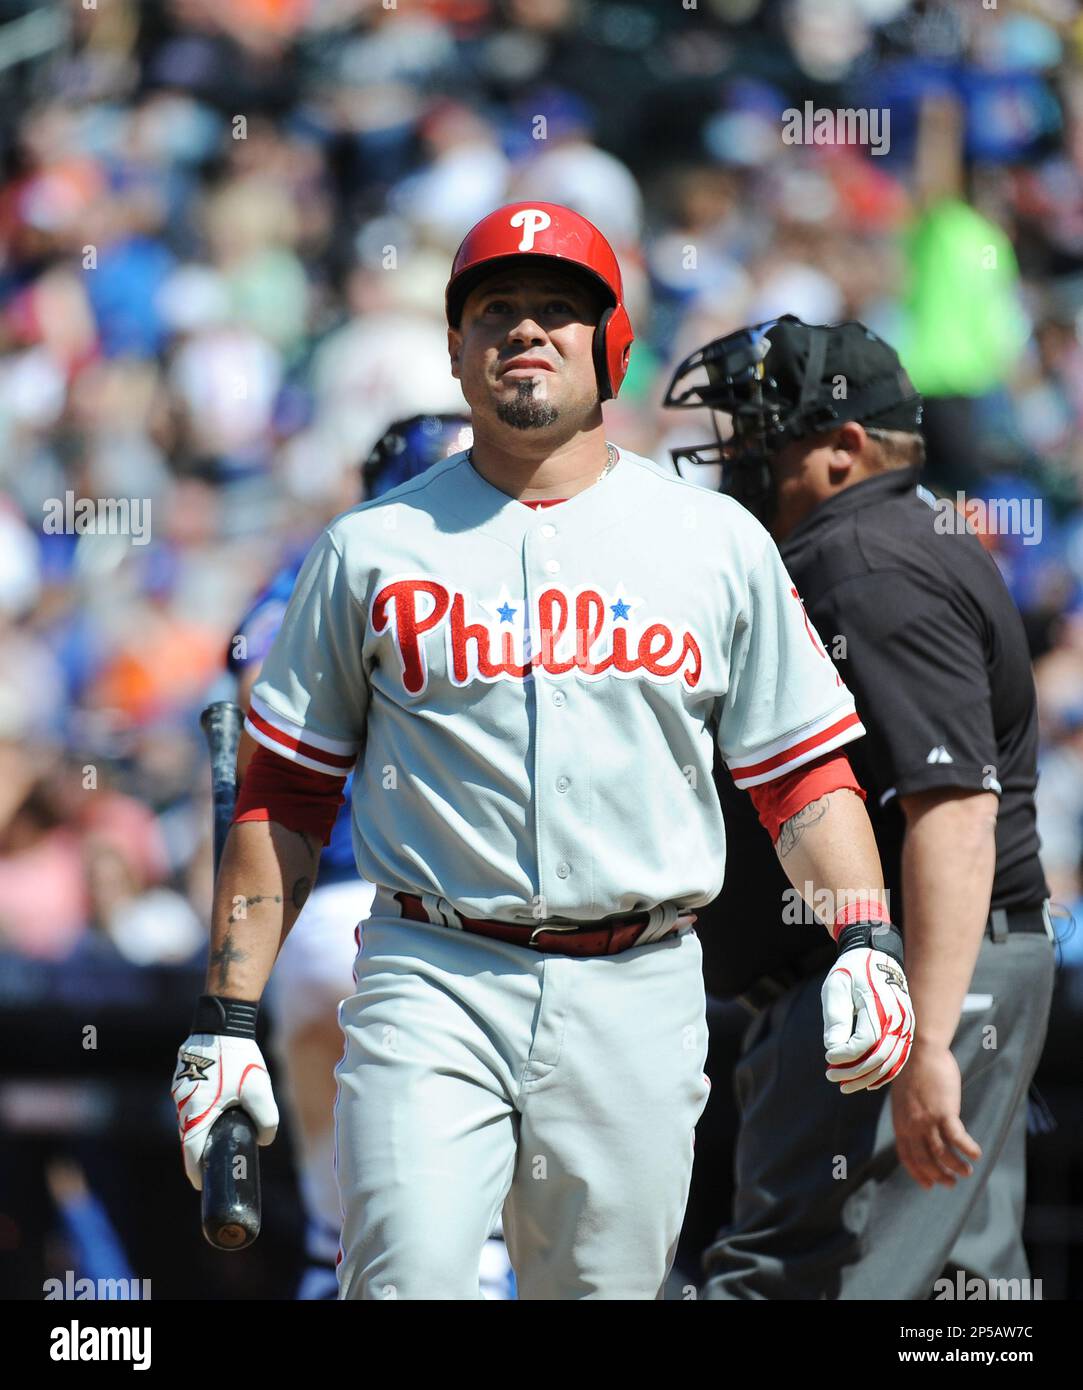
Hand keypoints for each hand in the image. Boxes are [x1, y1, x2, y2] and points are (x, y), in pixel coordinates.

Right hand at [172, 1034, 278, 1190]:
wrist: (222, 1023)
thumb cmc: (238, 1057)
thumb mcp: (258, 1090)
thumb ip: (266, 1119)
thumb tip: (264, 1140)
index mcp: (196, 1110)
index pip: (191, 1152)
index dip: (196, 1171)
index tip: (202, 1184)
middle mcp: (183, 1102)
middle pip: (188, 1137)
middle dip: (200, 1152)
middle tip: (214, 1164)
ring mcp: (180, 1089)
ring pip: (189, 1118)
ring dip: (202, 1129)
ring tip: (219, 1137)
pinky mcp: (184, 1076)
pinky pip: (191, 1102)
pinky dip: (201, 1111)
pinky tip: (217, 1110)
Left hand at [822, 947, 914, 1093]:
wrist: (877, 956)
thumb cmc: (851, 971)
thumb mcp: (836, 986)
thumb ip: (835, 1017)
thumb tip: (833, 1049)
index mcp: (880, 1004)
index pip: (866, 1041)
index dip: (846, 1055)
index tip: (828, 1057)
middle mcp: (899, 1017)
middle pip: (880, 1057)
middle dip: (854, 1072)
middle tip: (831, 1076)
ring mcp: (906, 1025)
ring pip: (891, 1062)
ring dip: (868, 1078)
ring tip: (844, 1085)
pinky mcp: (907, 1030)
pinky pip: (899, 1058)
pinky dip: (884, 1074)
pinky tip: (867, 1083)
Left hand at [891, 1041, 981, 1187]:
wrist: (919, 1050)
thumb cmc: (913, 1070)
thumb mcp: (904, 1098)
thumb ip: (909, 1115)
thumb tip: (917, 1127)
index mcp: (900, 1122)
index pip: (907, 1156)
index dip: (918, 1173)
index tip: (928, 1185)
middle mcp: (911, 1125)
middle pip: (925, 1160)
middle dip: (939, 1175)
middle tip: (951, 1183)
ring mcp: (927, 1120)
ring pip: (942, 1153)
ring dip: (956, 1166)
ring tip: (967, 1172)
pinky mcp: (944, 1112)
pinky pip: (958, 1138)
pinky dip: (967, 1149)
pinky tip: (976, 1154)